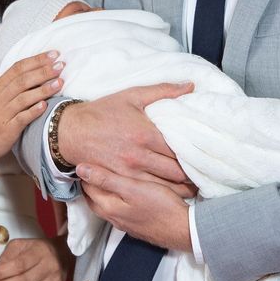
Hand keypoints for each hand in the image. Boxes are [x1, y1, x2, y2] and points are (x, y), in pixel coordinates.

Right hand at [0, 52, 63, 160]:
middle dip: (43, 71)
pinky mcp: (7, 129)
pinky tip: (45, 105)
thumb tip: (37, 71)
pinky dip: (33, 111)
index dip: (37, 60)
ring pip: (23, 98)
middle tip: (60, 65)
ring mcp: (2, 113)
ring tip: (60, 83)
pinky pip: (21, 118)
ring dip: (43, 89)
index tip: (54, 54)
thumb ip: (12, 85)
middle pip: (22, 80)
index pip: (18, 68)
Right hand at [59, 82, 196, 196]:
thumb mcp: (132, 96)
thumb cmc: (102, 112)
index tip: (207, 156)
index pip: (180, 150)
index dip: (196, 155)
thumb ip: (163, 91)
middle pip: (176, 172)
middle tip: (205, 175)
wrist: (71, 131)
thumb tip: (190, 86)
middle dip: (193, 175)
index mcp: (146, 134)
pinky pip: (147, 192)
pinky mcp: (120, 181)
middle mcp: (139, 156)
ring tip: (195, 187)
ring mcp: (129, 171)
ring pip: (165, 187)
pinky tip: (173, 194)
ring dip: (182, 188)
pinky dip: (163, 194)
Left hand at [79, 163, 191, 251]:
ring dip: (103, 192)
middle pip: (94, 199)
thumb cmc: (160, 206)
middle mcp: (114, 218)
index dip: (85, 173)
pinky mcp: (137, 226)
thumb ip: (106, 179)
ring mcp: (126, 224)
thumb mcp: (132, 188)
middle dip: (91, 184)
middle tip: (92, 167)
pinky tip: (124, 194)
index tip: (86, 159)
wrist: (185, 230)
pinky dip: (116, 200)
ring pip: (107, 206)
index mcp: (109, 207)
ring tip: (105, 177)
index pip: (88, 188)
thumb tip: (81, 169)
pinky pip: (119, 211)